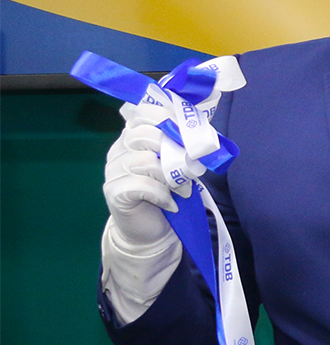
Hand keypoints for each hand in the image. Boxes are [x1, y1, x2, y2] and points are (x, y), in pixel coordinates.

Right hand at [103, 118, 186, 252]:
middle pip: (146, 135)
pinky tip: (170, 203)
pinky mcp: (114, 191)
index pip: (143, 113)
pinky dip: (162, 194)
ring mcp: (114, 170)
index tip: (189, 134)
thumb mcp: (177, 164)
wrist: (152, 231)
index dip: (168, 118)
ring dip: (172, 177)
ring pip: (146, 160)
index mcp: (132, 138)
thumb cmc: (168, 193)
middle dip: (175, 151)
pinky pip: (142, 184)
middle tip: (190, 169)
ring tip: (182, 190)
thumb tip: (200, 131)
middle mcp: (119, 150)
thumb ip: (180, 144)